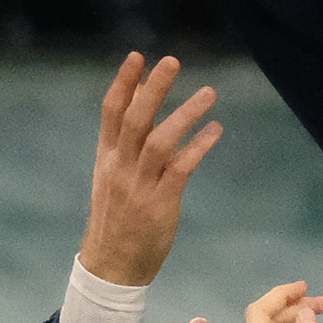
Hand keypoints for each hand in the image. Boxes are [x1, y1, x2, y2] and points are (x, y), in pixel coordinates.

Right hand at [81, 53, 221, 288]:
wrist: (111, 266)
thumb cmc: (116, 217)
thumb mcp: (112, 174)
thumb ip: (125, 139)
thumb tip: (138, 98)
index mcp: (106, 157)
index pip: (111, 112)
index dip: (123, 83)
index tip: (137, 56)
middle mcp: (120, 167)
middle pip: (135, 119)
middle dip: (152, 88)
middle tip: (171, 60)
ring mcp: (139, 185)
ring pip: (159, 141)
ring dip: (185, 114)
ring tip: (209, 93)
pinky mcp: (160, 203)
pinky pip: (180, 169)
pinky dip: (199, 147)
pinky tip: (216, 131)